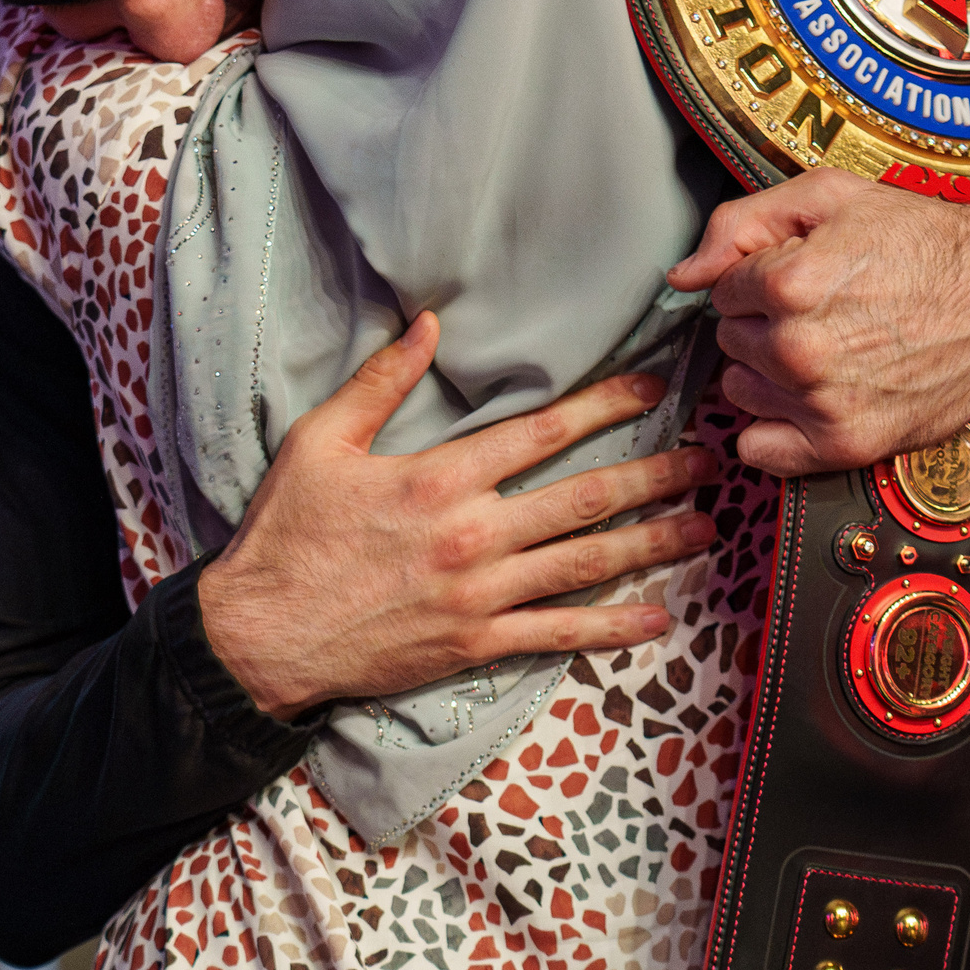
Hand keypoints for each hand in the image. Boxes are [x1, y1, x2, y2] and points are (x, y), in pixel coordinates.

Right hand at [197, 312, 719, 720]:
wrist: (260, 636)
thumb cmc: (287, 534)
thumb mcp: (320, 442)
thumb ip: (380, 382)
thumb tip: (427, 324)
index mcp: (439, 479)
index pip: (541, 432)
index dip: (605, 406)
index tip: (651, 388)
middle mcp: (472, 535)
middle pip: (584, 498)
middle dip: (655, 477)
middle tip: (709, 461)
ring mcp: (479, 596)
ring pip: (585, 564)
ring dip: (652, 544)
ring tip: (705, 527)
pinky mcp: (475, 645)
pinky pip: (557, 635)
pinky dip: (611, 627)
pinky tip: (656, 617)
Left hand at [665, 170, 969, 476]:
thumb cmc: (926, 243)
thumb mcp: (829, 197)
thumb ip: (739, 224)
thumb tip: (683, 274)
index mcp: (789, 284)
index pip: (720, 290)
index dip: (755, 278)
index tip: (795, 274)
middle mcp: (801, 350)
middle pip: (730, 339)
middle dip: (762, 321)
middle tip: (820, 308)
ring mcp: (823, 403)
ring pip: (742, 389)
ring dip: (768, 372)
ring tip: (826, 348)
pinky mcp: (848, 444)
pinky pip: (761, 450)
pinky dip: (774, 428)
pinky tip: (808, 398)